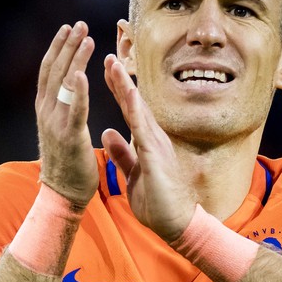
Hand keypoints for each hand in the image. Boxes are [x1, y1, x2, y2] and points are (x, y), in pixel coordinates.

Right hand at [35, 22, 98, 207]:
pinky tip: (82, 72)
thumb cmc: (67, 163)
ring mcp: (56, 123)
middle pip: (54, 70)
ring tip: (85, 36)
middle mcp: (46, 111)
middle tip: (79, 24)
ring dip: (74, 58)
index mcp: (46, 109)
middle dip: (66, 45)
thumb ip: (63, 110)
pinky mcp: (69, 136)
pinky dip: (78, 90)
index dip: (58, 49)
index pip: (50, 72)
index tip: (68, 30)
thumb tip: (69, 94)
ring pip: (63, 83)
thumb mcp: (60, 130)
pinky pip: (74, 109)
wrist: (62, 192)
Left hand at [102, 54, 195, 241]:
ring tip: (114, 65)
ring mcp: (156, 146)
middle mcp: (153, 138)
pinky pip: (144, 131)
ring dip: (126, 88)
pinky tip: (130, 94)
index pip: (130, 110)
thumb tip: (107, 133)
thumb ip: (122, 153)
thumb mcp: (133, 173)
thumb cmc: (157, 201)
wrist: (175, 224)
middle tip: (108, 56)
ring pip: (139, 111)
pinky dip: (137, 111)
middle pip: (134, 104)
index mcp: (146, 142)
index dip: (118, 90)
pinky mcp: (156, 158)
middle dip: (120, 80)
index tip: (106, 70)